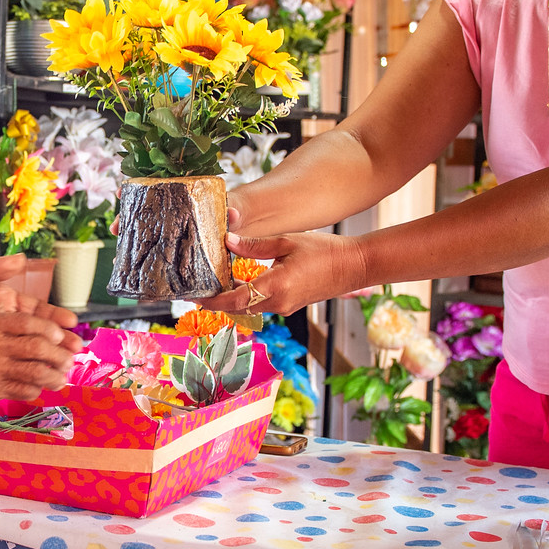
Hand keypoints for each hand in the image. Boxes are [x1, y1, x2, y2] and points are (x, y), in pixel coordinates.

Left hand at [196, 231, 372, 316]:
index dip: (211, 299)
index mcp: (277, 286)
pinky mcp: (290, 305)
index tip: (193, 295)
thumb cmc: (325, 251)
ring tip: (214, 281)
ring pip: (249, 306)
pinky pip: (262, 303)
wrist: (354, 266)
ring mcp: (285, 307)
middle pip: (237, 306)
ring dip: (232, 297)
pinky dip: (247, 295)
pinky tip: (239, 280)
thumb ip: (254, 244)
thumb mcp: (287, 241)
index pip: (234, 300)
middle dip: (217, 299)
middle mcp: (279, 302)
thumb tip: (227, 242)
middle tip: (197, 286)